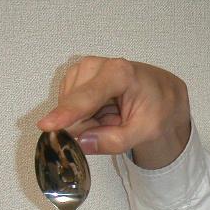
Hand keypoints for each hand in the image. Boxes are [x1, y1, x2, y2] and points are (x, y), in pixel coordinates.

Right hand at [38, 57, 190, 168]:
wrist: (163, 93)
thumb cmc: (158, 106)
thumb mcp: (146, 131)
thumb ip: (116, 140)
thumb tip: (82, 144)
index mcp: (120, 73)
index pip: (87, 97)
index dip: (66, 113)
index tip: (46, 125)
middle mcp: (98, 66)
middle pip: (76, 107)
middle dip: (90, 125)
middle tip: (116, 124)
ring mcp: (85, 69)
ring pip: (70, 109)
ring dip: (89, 120)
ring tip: (113, 115)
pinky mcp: (77, 77)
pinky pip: (71, 107)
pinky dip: (86, 115)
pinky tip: (104, 110)